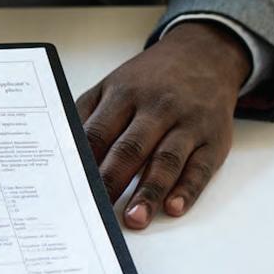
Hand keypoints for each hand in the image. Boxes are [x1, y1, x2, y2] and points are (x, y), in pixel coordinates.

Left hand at [76, 21, 250, 229]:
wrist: (204, 55)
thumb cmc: (149, 79)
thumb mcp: (113, 84)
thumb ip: (88, 115)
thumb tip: (59, 152)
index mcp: (125, 94)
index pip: (98, 132)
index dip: (84, 162)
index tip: (70, 188)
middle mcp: (157, 108)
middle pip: (130, 148)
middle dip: (112, 181)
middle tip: (97, 211)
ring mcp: (187, 123)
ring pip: (165, 161)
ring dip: (149, 192)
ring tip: (135, 219)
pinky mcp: (214, 139)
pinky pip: (200, 168)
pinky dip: (188, 190)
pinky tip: (174, 208)